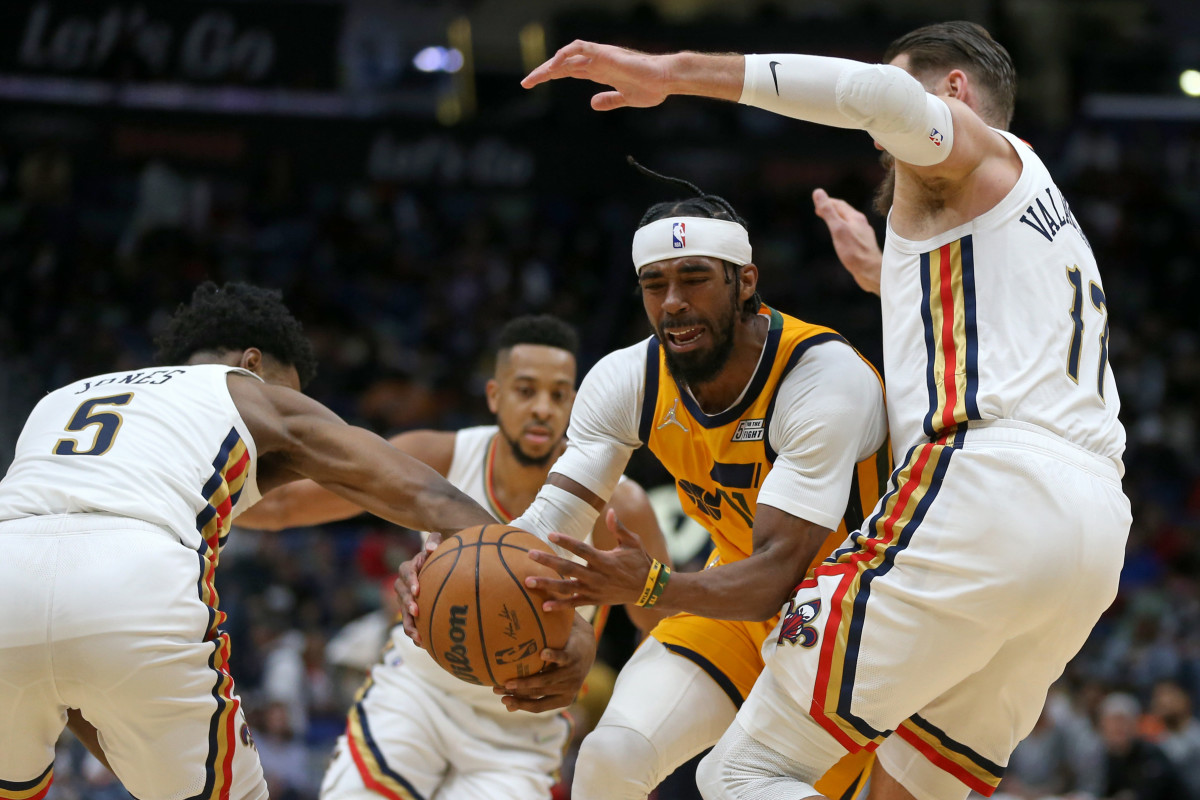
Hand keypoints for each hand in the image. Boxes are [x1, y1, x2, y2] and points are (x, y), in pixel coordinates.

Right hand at [394, 533, 441, 646]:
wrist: (442, 570)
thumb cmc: (442, 555)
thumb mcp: (440, 544)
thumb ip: (435, 541)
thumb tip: (431, 548)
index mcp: (410, 567)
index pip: (407, 571)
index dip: (411, 580)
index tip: (418, 589)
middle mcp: (405, 584)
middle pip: (401, 593)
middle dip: (407, 603)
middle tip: (415, 611)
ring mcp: (406, 600)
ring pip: (403, 613)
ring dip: (408, 624)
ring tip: (417, 636)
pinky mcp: (412, 613)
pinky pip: (410, 625)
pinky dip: (415, 634)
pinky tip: (425, 644)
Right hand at [494, 613, 596, 712]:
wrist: (586, 645)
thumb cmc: (563, 667)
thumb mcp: (549, 684)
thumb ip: (532, 695)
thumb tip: (508, 709)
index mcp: (563, 699)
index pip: (538, 707)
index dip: (520, 705)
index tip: (503, 700)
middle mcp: (568, 689)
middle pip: (538, 693)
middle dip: (516, 693)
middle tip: (497, 688)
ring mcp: (571, 674)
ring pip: (546, 680)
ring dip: (525, 682)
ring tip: (508, 681)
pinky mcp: (573, 657)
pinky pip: (562, 658)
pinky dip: (553, 656)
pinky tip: (543, 654)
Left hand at [521, 40, 671, 110]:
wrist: (666, 80)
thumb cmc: (651, 88)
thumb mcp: (625, 98)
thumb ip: (609, 99)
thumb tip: (593, 104)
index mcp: (599, 71)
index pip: (567, 70)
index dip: (549, 76)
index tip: (532, 85)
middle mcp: (596, 62)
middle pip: (563, 63)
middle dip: (543, 72)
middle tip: (525, 83)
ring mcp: (600, 56)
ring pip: (568, 54)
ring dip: (551, 63)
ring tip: (537, 76)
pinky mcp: (605, 54)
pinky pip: (581, 48)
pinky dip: (566, 53)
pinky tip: (555, 65)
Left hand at [525, 509, 654, 610]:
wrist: (648, 589)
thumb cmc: (640, 562)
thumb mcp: (632, 542)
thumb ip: (619, 528)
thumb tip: (610, 511)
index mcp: (605, 560)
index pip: (581, 549)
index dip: (566, 542)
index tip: (550, 534)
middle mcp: (597, 576)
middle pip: (568, 568)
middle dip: (547, 561)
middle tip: (530, 554)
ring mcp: (594, 590)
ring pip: (566, 588)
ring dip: (547, 584)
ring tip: (528, 581)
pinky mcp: (594, 601)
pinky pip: (574, 604)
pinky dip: (559, 606)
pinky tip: (544, 605)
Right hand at [812, 188, 881, 294]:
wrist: (872, 272)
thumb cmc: (854, 252)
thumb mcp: (837, 229)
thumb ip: (828, 211)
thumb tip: (818, 192)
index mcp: (855, 217)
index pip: (839, 204)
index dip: (827, 202)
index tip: (816, 205)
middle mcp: (861, 224)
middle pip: (845, 212)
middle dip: (833, 209)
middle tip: (820, 211)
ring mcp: (864, 235)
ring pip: (849, 223)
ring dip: (838, 220)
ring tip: (830, 223)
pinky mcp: (864, 246)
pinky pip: (852, 233)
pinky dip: (844, 231)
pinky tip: (842, 239)